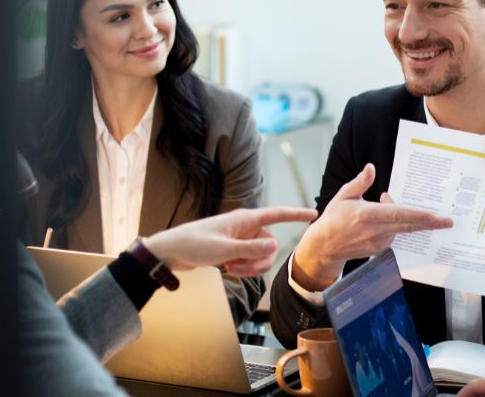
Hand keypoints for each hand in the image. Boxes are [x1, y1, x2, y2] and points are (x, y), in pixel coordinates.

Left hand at [143, 207, 317, 275]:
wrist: (170, 252)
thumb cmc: (193, 244)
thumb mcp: (224, 250)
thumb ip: (251, 249)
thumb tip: (275, 247)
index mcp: (245, 219)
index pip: (277, 214)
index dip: (296, 214)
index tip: (313, 213)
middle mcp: (245, 227)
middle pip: (270, 244)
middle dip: (260, 260)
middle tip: (241, 268)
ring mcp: (239, 239)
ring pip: (260, 255)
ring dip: (250, 266)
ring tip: (230, 270)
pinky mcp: (233, 249)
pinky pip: (249, 260)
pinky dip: (242, 268)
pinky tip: (227, 270)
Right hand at [292, 163, 452, 290]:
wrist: (324, 247)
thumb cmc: (334, 219)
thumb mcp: (344, 196)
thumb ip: (360, 182)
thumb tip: (371, 167)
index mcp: (367, 215)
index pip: (399, 215)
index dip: (419, 216)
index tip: (435, 215)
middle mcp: (376, 231)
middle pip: (409, 226)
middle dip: (431, 223)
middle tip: (448, 221)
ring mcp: (379, 243)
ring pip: (402, 229)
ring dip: (404, 217)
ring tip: (384, 202)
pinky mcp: (380, 249)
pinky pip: (395, 235)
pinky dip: (397, 225)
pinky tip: (386, 217)